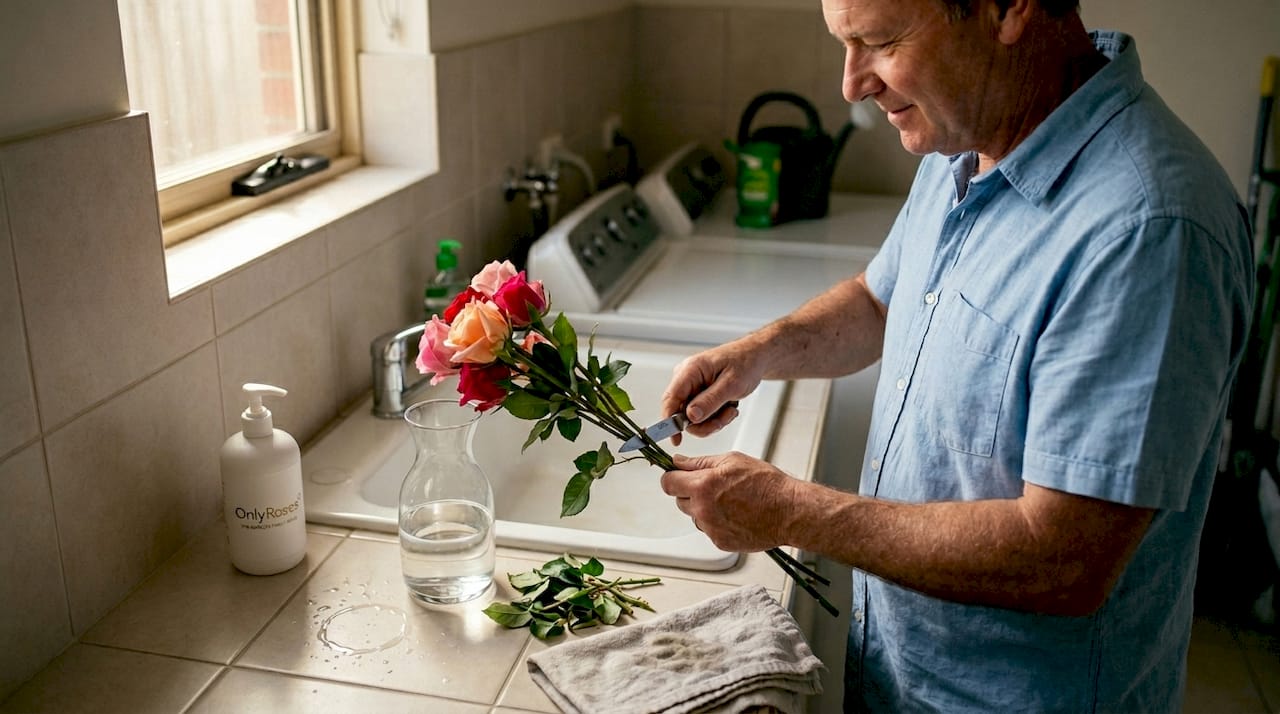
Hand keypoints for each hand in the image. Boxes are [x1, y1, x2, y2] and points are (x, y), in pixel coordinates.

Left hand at [659, 452, 795, 551]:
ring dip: (704, 508)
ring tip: (730, 501)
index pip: (668, 483)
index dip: (673, 477)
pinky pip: (709, 529)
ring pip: (695, 516)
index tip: (678, 476)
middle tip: (714, 487)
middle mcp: (703, 509)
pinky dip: (717, 522)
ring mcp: (711, 528)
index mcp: (703, 486)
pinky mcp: (720, 542)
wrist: (789, 511)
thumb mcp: (732, 461)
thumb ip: (700, 463)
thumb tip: (678, 462)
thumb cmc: (767, 485)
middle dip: (691, 492)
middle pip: (679, 500)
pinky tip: (736, 515)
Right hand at [660, 342, 763, 444]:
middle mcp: (686, 379)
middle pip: (681, 413)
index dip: (669, 421)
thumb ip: (710, 401)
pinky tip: (728, 408)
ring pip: (693, 418)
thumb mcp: (732, 384)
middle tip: (723, 420)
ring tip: (730, 410)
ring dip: (713, 421)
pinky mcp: (699, 395)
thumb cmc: (745, 363)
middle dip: (704, 423)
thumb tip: (691, 417)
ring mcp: (692, 388)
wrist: (755, 358)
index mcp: (690, 370)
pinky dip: (716, 417)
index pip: (670, 398)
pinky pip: (701, 416)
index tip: (676, 439)